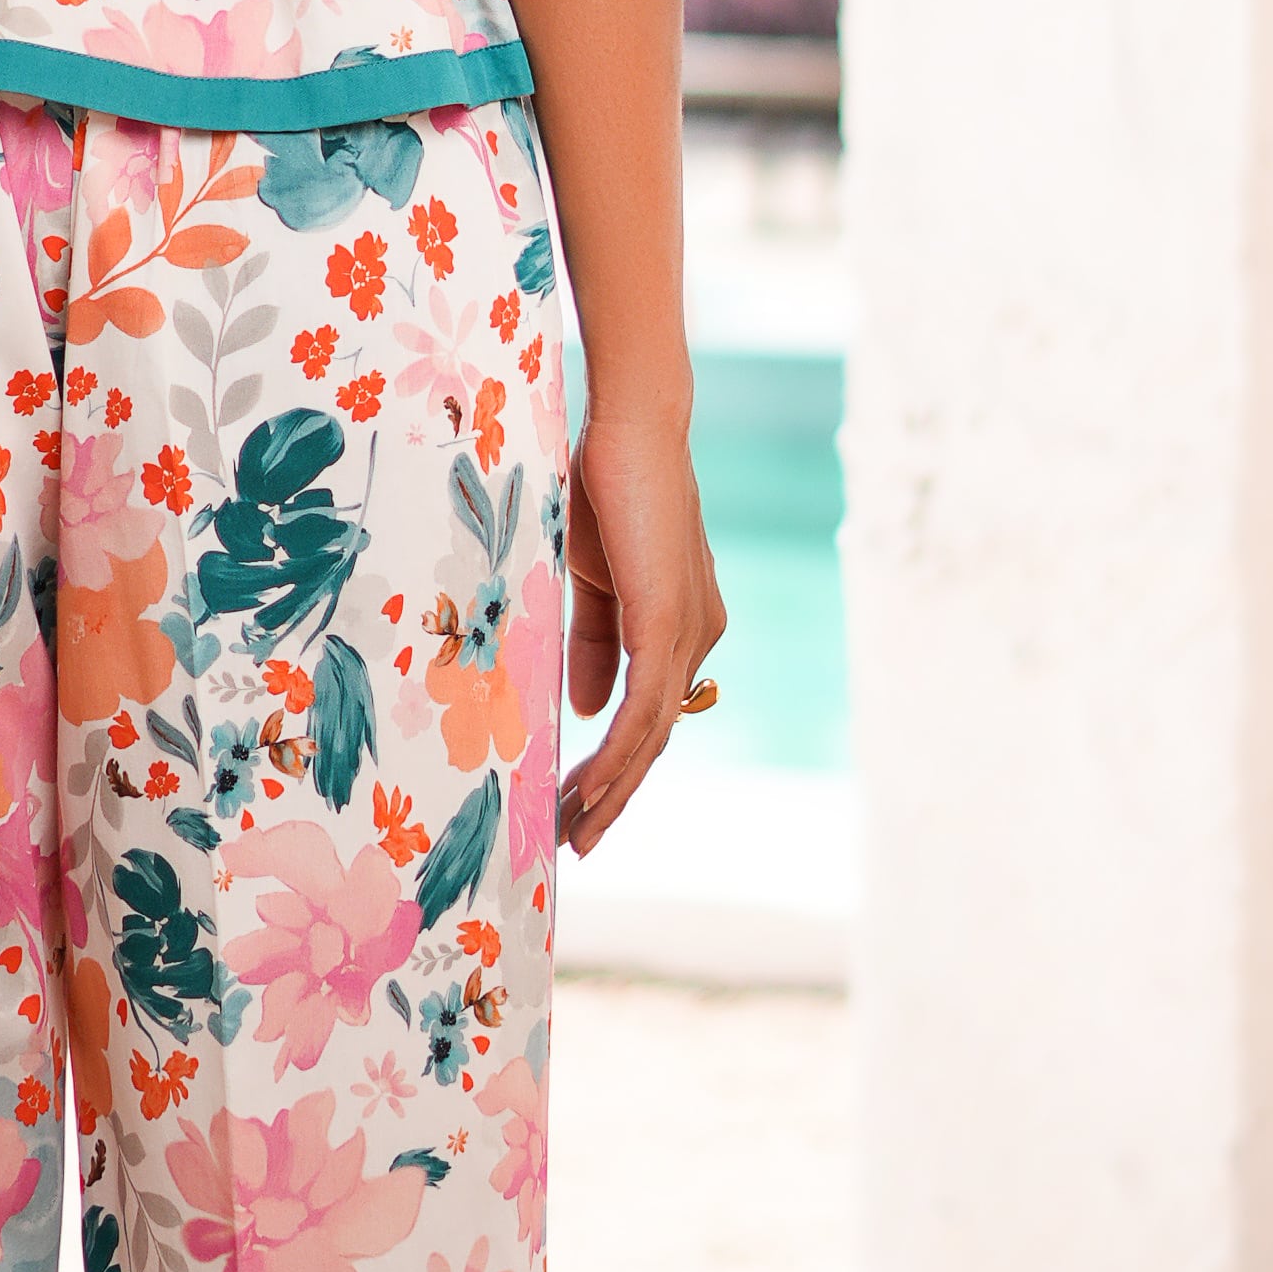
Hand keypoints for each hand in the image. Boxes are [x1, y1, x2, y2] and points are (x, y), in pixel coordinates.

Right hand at [556, 385, 725, 860]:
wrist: (631, 429)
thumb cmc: (609, 492)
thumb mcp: (592, 583)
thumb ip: (593, 647)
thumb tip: (584, 712)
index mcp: (682, 628)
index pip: (648, 715)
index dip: (615, 765)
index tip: (575, 803)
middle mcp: (698, 639)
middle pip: (654, 739)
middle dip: (614, 796)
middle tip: (575, 842)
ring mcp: (688, 634)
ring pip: (651, 735)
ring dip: (612, 788)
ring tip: (574, 829)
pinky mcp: (668, 623)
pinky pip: (644, 707)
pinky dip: (618, 752)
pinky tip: (592, 786)